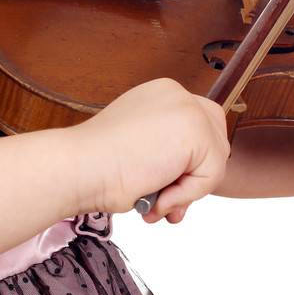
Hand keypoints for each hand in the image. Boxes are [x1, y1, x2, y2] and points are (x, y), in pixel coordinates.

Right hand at [73, 77, 230, 223]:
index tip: (164, 186)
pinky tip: (156, 195)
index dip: (189, 164)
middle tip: (166, 199)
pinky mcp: (195, 130)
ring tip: (154, 199)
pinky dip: (185, 195)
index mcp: (162, 95)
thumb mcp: (139, 149)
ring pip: (214, 162)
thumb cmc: (96, 165)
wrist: (78, 168)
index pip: (199, 128)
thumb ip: (168, 153)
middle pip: (215, 142)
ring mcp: (188, 109)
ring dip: (186, 191)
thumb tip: (190, 175)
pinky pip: (210, 175)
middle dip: (196, 177)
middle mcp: (177, 95)